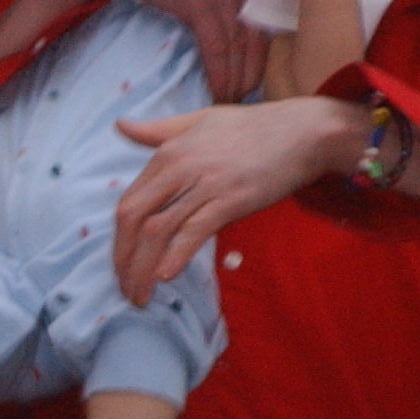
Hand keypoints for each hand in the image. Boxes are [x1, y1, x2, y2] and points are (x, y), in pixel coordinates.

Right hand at [67, 0, 268, 101]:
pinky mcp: (201, 1)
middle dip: (253, 68)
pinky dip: (219, 75)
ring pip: (239, 44)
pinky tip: (218, 92)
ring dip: (237, 80)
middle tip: (248, 93)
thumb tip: (251, 14)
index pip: (269, 10)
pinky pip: (218, 48)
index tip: (257, 70)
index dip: (264, 46)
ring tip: (232, 100)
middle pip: (258, 29)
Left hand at [114, 97, 366, 302]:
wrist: (301, 133)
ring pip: (159, 230)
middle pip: (134, 219)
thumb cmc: (251, 127)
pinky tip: (166, 276)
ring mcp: (205, 185)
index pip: (128, 203)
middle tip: (125, 290)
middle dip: (123, 260)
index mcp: (168, 153)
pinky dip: (177, 254)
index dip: (119, 241)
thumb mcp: (197, 121)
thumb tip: (120, 125)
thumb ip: (157, 131)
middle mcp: (180, 168)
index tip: (121, 266)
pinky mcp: (231, 200)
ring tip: (140, 297)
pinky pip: (195, 230)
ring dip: (143, 269)